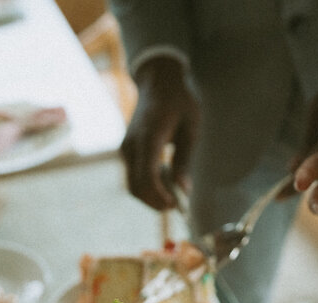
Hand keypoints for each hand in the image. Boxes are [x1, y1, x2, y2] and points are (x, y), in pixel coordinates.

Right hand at [120, 57, 199, 209]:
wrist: (157, 81)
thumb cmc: (179, 102)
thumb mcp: (191, 128)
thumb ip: (185, 160)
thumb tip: (184, 190)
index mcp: (149, 137)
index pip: (147, 177)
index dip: (160, 197)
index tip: (177, 205)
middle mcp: (131, 145)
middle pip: (136, 187)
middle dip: (155, 202)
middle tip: (178, 206)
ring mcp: (126, 148)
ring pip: (132, 186)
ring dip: (151, 196)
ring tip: (173, 194)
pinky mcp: (126, 151)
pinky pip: (132, 177)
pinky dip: (147, 186)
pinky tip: (165, 180)